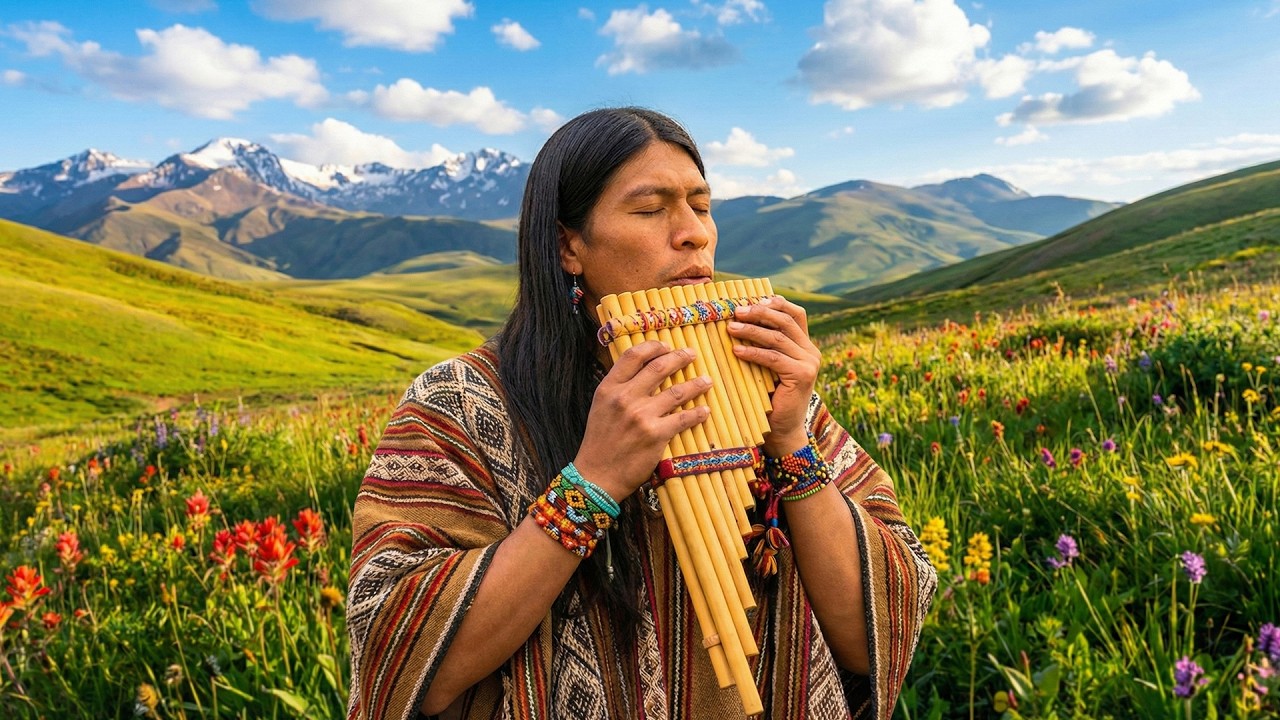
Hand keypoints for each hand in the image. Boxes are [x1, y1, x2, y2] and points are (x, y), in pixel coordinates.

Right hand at [573, 341, 711, 500]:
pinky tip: (704, 410)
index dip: (654, 346)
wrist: (597, 476)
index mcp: (609, 388)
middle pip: (659, 367)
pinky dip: (698, 413)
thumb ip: (618, 388)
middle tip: (691, 355)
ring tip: (706, 381)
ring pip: (677, 391)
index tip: (667, 346)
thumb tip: (642, 371)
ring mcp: (641, 416)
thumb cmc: (600, 442)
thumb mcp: (601, 407)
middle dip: (680, 357)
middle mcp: (625, 398)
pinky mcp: (656, 434)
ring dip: (696, 384)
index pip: (633, 355)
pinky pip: (684, 418)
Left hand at [727, 295, 820, 454]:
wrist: (783, 430)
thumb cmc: (769, 398)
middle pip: (785, 321)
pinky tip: (737, 350)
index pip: (795, 314)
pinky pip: (773, 358)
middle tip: (735, 311)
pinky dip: (753, 352)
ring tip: (730, 327)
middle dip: (759, 312)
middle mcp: (811, 351)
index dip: (776, 303)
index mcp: (806, 346)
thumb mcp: (768, 367)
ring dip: (751, 330)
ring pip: (777, 337)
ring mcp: (809, 363)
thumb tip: (738, 320)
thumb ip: (765, 346)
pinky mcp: (802, 375)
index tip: (752, 299)